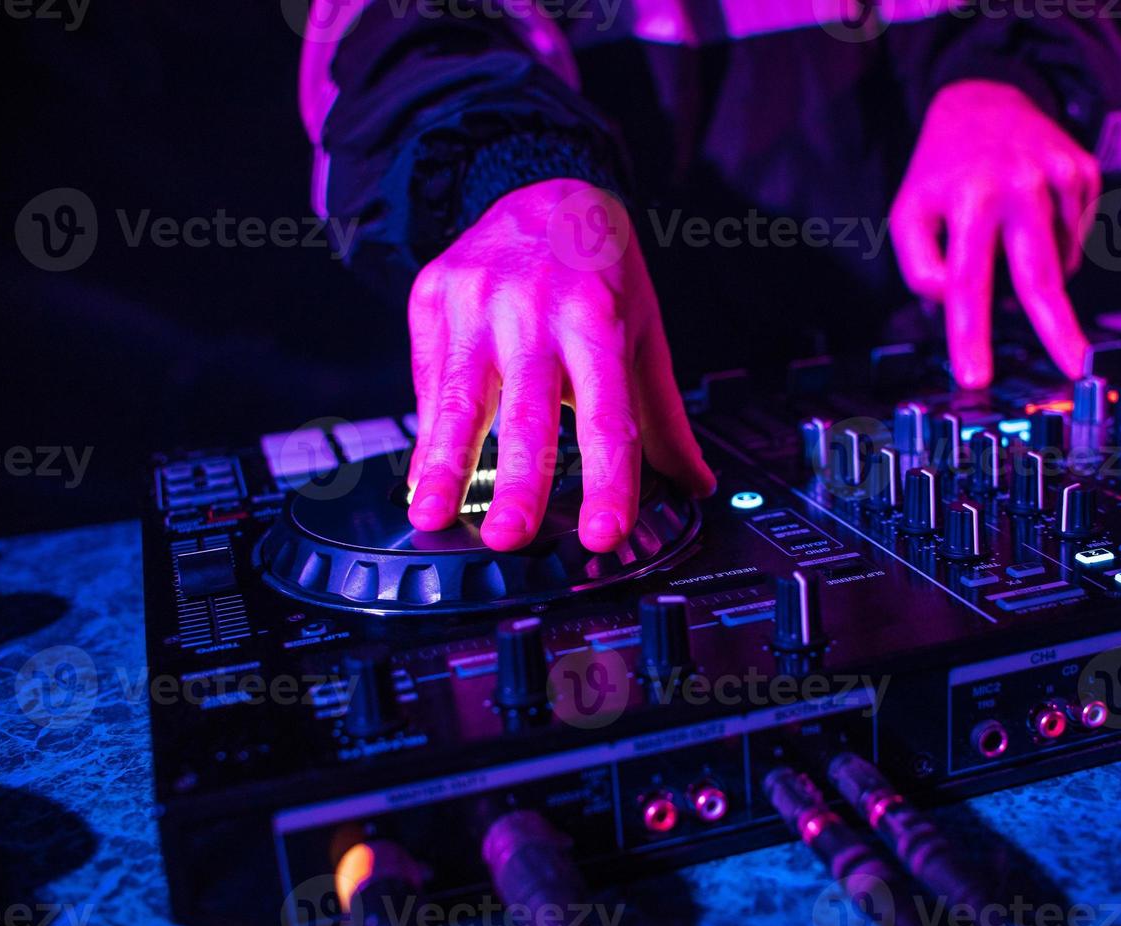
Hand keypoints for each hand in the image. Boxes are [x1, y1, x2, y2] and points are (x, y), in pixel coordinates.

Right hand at [404, 178, 715, 552]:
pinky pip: (429, 377)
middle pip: (530, 411)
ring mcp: (477, 301)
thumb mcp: (641, 333)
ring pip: (460, 396)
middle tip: (509, 538)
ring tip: (430, 515)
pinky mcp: (433, 296)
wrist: (542, 191)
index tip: (604, 532)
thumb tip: (696, 484)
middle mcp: (535, 311)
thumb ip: (662, 416)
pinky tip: (424, 475)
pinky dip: (427, 431)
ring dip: (444, 464)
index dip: (610, 477)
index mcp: (599, 321)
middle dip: (518, 481)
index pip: (610, 414)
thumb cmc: (599, 275)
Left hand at [890, 80, 1101, 388]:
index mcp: (966, 198)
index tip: (974, 378)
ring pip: (1059, 265)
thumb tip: (954, 303)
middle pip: (1038, 275)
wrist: (985, 100)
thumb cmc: (941, 174)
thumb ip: (919, 266)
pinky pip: (1075, 240)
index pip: (964, 280)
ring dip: (1033, 275)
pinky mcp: (1086, 171)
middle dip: (1057, 329)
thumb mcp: (909, 212)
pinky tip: (1033, 215)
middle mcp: (1017, 185)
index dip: (970, 333)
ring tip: (1007, 234)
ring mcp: (1058, 177)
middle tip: (1074, 370)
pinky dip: (1053, 245)